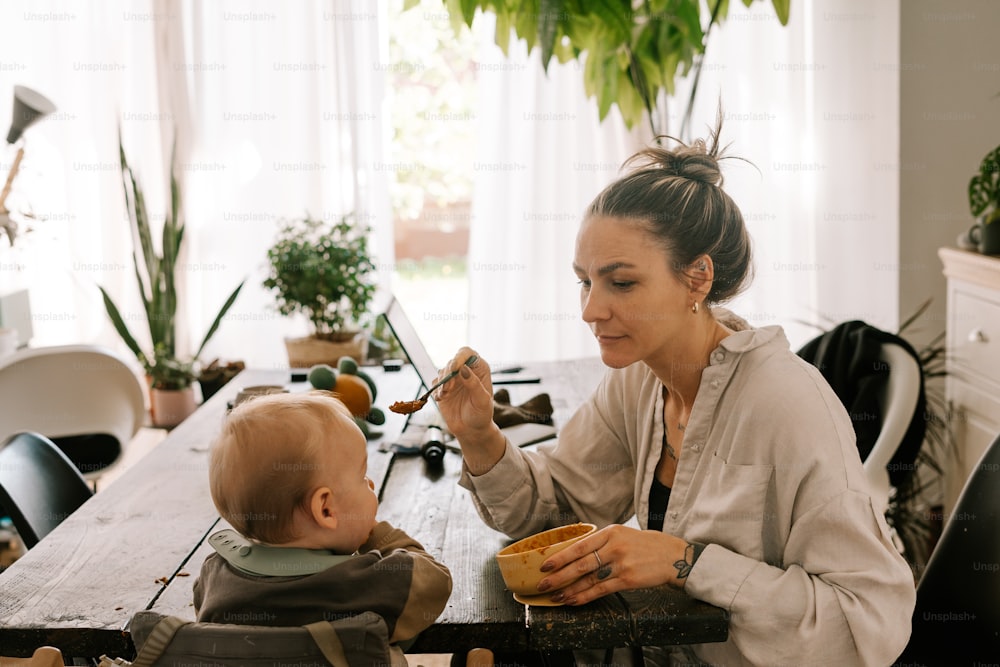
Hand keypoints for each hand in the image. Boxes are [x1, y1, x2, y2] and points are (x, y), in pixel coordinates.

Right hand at [434, 347, 505, 473]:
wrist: (471, 430)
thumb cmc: (481, 415)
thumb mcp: (482, 400)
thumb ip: (474, 384)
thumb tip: (463, 369)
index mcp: (479, 369)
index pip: (468, 354)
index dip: (460, 357)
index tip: (455, 368)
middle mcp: (466, 371)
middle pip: (452, 361)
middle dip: (448, 374)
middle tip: (448, 388)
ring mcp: (454, 380)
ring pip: (442, 371)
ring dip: (442, 383)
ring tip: (446, 395)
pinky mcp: (443, 389)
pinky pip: (435, 384)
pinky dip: (437, 391)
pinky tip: (442, 399)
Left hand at [535, 525, 699, 605]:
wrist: (673, 556)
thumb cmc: (645, 545)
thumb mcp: (623, 534)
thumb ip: (601, 541)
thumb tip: (575, 551)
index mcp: (610, 532)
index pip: (579, 545)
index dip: (560, 556)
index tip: (545, 564)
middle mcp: (614, 547)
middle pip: (580, 563)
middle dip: (559, 575)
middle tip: (543, 583)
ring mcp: (621, 564)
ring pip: (588, 579)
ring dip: (569, 589)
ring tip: (555, 596)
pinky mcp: (627, 580)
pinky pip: (601, 590)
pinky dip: (584, 596)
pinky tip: (574, 600)